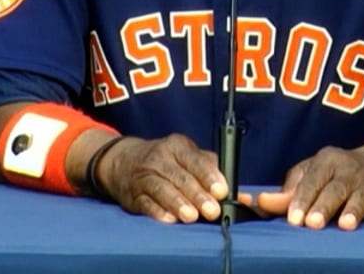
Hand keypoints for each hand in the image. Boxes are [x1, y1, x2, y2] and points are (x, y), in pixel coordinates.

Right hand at [95, 133, 227, 223]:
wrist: (124, 161)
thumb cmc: (167, 162)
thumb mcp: (187, 157)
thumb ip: (211, 170)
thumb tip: (239, 193)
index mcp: (178, 145)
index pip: (196, 160)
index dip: (209, 176)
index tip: (222, 191)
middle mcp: (160, 157)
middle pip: (181, 177)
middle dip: (198, 195)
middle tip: (212, 211)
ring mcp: (144, 175)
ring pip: (162, 189)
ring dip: (178, 203)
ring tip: (191, 217)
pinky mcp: (132, 194)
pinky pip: (145, 203)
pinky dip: (157, 211)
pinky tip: (168, 219)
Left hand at [243, 140, 363, 229]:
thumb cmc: (335, 174)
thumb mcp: (311, 175)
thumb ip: (287, 192)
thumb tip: (258, 202)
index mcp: (326, 161)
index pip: (311, 180)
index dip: (302, 199)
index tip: (294, 218)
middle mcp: (348, 169)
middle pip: (335, 188)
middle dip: (324, 206)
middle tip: (313, 223)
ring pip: (361, 196)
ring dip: (353, 210)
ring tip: (345, 225)